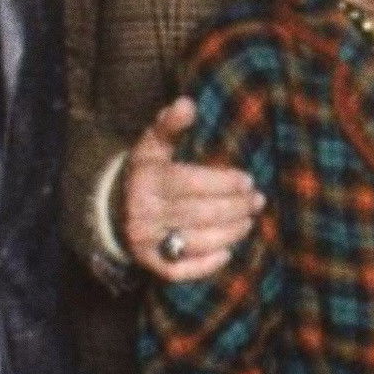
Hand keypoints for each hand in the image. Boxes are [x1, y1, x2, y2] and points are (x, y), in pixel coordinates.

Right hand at [124, 98, 265, 283]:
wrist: (115, 211)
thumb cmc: (148, 174)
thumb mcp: (153, 147)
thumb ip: (169, 125)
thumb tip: (187, 103)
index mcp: (145, 180)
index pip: (189, 182)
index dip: (223, 182)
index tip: (248, 180)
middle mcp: (142, 213)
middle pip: (198, 212)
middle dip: (235, 207)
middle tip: (257, 201)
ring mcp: (145, 242)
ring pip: (195, 241)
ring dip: (230, 233)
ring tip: (249, 221)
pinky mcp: (150, 264)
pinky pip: (181, 270)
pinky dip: (207, 264)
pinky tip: (228, 252)